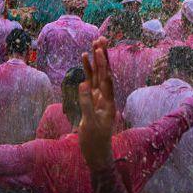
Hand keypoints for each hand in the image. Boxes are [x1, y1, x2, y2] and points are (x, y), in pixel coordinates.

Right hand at [78, 37, 115, 171]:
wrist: (96, 154)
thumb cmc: (94, 141)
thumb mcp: (90, 124)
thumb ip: (87, 104)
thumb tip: (83, 84)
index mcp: (108, 102)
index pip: (107, 79)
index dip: (104, 64)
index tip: (100, 50)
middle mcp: (106, 97)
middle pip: (105, 73)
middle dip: (103, 56)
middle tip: (101, 38)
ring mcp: (99, 98)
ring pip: (98, 75)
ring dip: (96, 60)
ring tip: (93, 44)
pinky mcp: (93, 100)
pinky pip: (91, 82)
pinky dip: (88, 71)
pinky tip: (84, 60)